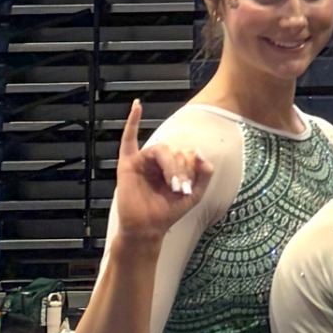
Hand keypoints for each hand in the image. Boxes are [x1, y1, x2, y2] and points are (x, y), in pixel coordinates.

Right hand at [112, 99, 212, 241]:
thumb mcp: (196, 193)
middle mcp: (159, 161)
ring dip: (171, 167)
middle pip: (175, 151)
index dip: (191, 169)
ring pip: (162, 150)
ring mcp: (143, 160)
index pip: (187, 154)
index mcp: (175, 165)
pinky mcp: (128, 164)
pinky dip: (133, 120)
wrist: (148, 227)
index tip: (188, 189)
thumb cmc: (168, 212)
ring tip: (173, 186)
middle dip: (182, 170)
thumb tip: (198, 153)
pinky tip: (137, 105)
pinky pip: (128, 138)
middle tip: (180, 189)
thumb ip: (204, 173)